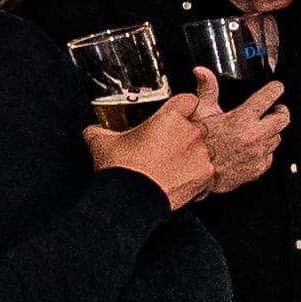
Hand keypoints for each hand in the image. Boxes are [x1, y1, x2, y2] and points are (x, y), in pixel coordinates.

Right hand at [90, 83, 240, 207]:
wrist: (132, 200)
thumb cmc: (121, 169)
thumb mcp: (101, 142)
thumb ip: (99, 130)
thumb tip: (93, 130)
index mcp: (170, 118)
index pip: (189, 100)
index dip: (182, 107)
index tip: (175, 115)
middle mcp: (191, 134)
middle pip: (198, 126)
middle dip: (186, 134)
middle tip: (168, 146)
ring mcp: (202, 155)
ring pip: (204, 149)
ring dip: (193, 154)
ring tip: (172, 165)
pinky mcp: (206, 176)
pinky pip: (207, 172)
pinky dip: (197, 175)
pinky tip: (178, 180)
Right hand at [194, 79, 293, 192]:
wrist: (193, 173)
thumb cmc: (195, 144)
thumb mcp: (200, 112)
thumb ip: (207, 90)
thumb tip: (202, 72)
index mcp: (241, 119)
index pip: (268, 97)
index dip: (275, 89)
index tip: (277, 87)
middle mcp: (254, 136)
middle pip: (282, 119)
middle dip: (281, 112)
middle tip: (277, 109)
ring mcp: (258, 153)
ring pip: (276, 138)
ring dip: (271, 132)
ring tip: (260, 129)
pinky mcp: (258, 168)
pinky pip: (270, 156)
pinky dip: (264, 150)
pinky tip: (253, 147)